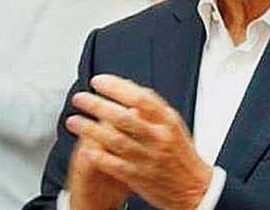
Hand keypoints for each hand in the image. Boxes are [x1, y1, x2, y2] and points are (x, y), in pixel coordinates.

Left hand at [66, 74, 212, 209]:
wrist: (194, 189)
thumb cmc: (182, 157)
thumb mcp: (174, 126)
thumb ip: (154, 111)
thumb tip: (131, 92)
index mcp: (168, 122)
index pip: (141, 97)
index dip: (117, 87)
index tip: (100, 82)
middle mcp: (158, 138)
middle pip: (123, 117)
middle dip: (97, 105)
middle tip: (81, 98)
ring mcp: (147, 158)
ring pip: (114, 140)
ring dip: (90, 129)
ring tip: (74, 120)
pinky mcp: (138, 177)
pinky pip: (113, 164)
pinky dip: (98, 155)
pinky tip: (86, 147)